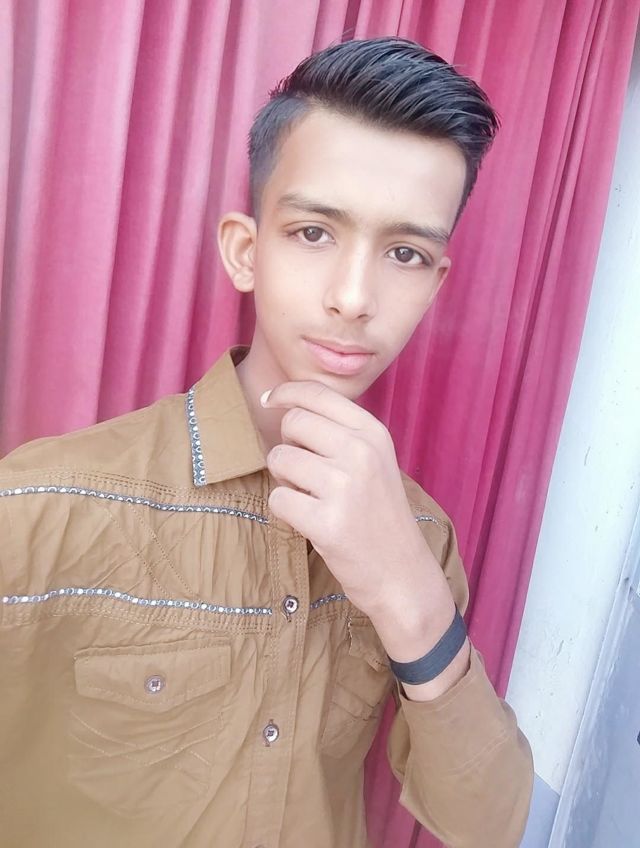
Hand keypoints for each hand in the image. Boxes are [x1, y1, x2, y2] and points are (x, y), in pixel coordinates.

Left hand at [262, 381, 453, 626]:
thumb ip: (339, 431)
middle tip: (303, 471)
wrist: (402, 573)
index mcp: (373, 433)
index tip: (269, 399)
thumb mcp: (375, 461)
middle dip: (286, 444)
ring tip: (309, 497)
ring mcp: (344, 487)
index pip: (317, 394)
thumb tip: (286, 403)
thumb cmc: (379, 515)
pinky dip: (284, 510)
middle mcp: (361, 453)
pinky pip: (277, 498)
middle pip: (293, 423)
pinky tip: (309, 520)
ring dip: (284, 479)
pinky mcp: (326, 522)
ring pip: (279, 459)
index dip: (286, 392)